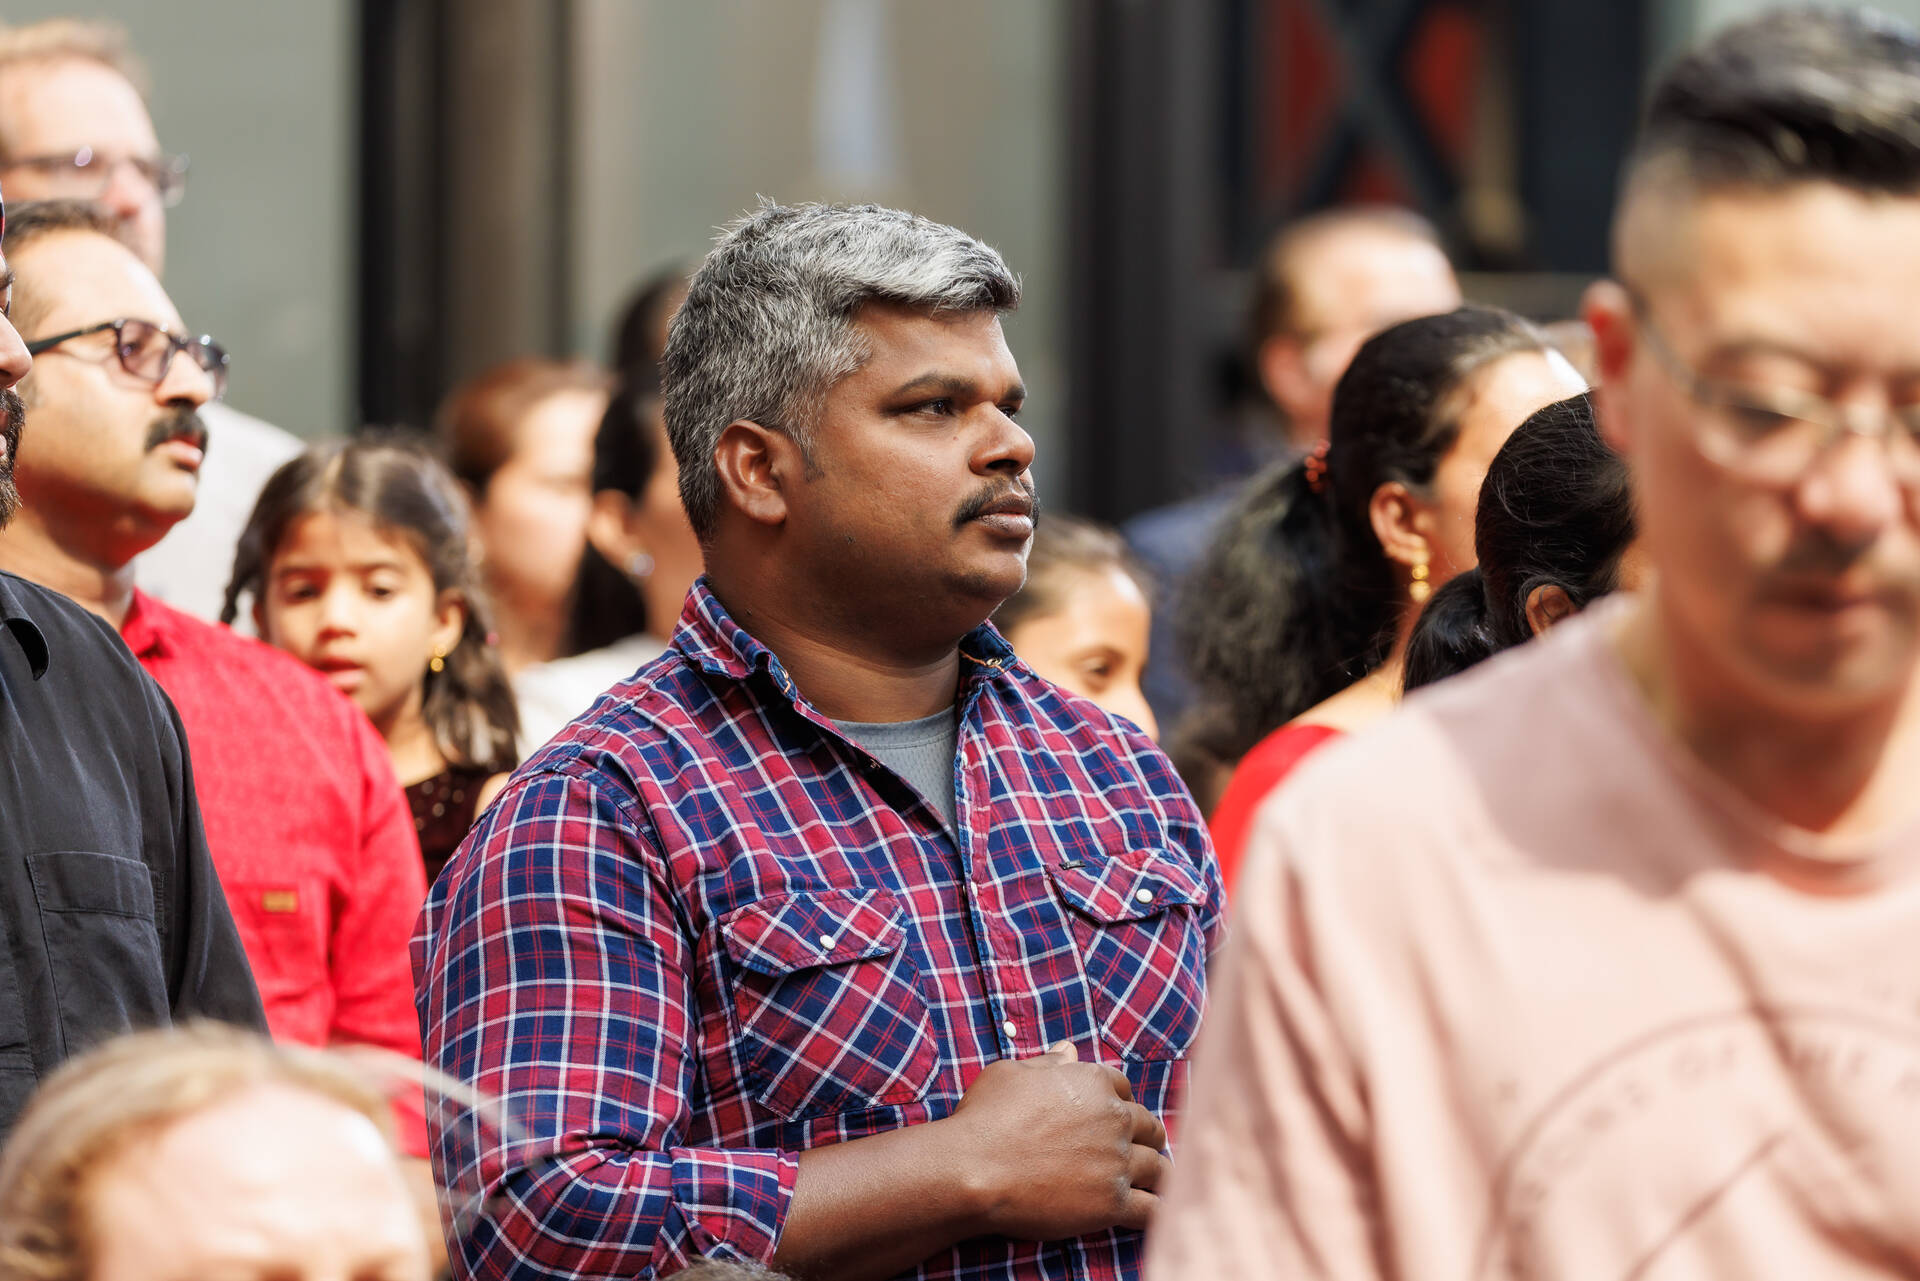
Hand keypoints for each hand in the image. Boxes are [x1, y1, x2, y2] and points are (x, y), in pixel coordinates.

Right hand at [943, 1040, 1168, 1240]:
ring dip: (1159, 1173)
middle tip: (1142, 1150)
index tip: (1116, 1118)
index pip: (1125, 1090)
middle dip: (1147, 1137)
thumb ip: (1048, 1063)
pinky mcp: (1112, 1203)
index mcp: (1093, 1083)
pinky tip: (1158, 1213)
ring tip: (1157, 1182)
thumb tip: (1068, 1049)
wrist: (973, 1169)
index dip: (1121, 1103)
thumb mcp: (1011, 1073)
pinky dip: (1158, 1211)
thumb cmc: (986, 1118)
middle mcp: (1113, 1119)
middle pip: (1149, 1127)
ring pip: (1159, 1167)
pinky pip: (1153, 1209)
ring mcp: (1116, 1162)